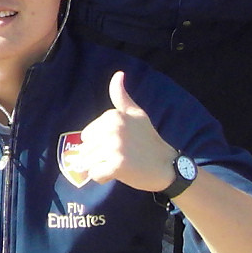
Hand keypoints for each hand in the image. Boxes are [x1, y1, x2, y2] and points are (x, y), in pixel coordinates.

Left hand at [74, 71, 181, 193]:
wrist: (166, 166)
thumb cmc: (148, 140)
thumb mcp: (136, 114)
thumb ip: (121, 97)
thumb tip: (118, 74)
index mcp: (113, 116)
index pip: (86, 136)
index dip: (98, 144)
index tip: (118, 145)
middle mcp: (113, 128)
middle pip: (85, 150)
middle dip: (97, 157)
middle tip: (119, 156)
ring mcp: (115, 146)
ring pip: (88, 163)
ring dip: (99, 168)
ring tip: (118, 165)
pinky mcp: (117, 165)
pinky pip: (95, 174)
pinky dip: (102, 178)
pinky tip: (118, 173)